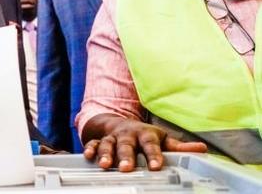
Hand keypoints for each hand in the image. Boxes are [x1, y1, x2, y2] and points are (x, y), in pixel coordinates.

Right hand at [82, 115, 206, 171]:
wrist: (118, 124)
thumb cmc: (144, 136)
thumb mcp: (161, 140)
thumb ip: (179, 147)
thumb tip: (203, 150)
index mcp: (145, 134)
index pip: (150, 144)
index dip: (153, 155)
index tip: (156, 167)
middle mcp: (128, 135)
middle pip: (127, 145)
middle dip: (126, 156)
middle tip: (127, 168)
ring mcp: (112, 138)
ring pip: (108, 144)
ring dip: (106, 154)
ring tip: (106, 166)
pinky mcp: (99, 140)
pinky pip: (93, 143)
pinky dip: (90, 149)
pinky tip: (89, 156)